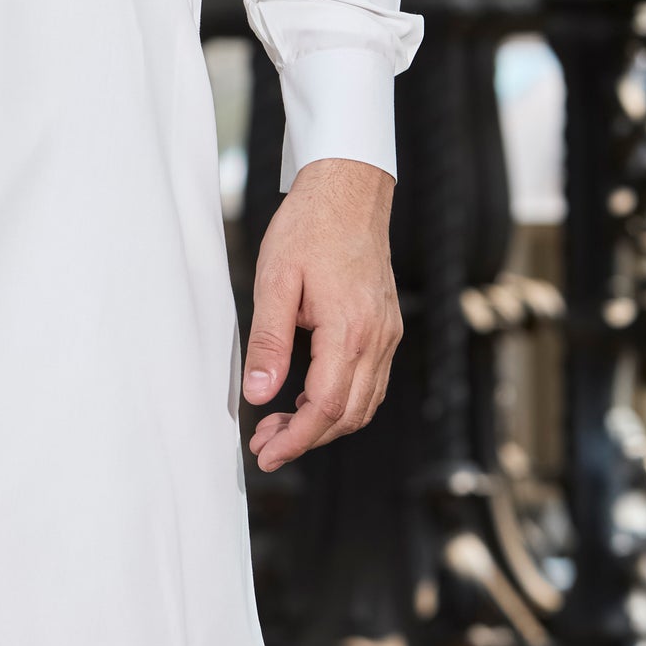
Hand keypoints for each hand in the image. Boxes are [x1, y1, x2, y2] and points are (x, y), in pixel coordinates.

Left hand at [242, 158, 398, 471]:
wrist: (348, 192)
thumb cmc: (309, 228)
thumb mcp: (274, 280)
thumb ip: (268, 341)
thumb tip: (259, 393)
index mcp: (349, 330)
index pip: (327, 408)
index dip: (296, 440)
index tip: (266, 454)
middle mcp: (377, 338)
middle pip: (348, 415)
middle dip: (305, 438)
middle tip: (264, 443)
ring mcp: (387, 334)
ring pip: (363, 403)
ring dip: (324, 424)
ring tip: (279, 425)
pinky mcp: (386, 327)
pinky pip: (370, 382)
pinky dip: (342, 401)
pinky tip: (309, 398)